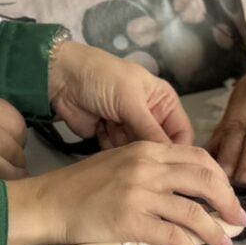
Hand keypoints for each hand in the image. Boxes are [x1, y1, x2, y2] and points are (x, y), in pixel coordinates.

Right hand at [6, 141, 245, 244]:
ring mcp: (138, 194)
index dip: (221, 177)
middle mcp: (146, 167)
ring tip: (223, 242)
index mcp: (146, 149)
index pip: (198, 156)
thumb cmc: (82, 186)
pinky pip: (170, 234)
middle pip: (204, 180)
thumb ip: (153, 167)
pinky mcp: (129, 220)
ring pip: (192, 211)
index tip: (228, 195)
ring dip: (214, 230)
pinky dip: (186, 244)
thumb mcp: (120, 161)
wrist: (49, 202)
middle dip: (228, 202)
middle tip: (238, 220)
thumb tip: (187, 187)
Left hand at [47, 39, 192, 145]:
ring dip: (123, 143)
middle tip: (128, 138)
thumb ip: (151, 130)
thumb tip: (172, 158)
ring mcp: (129, 128)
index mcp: (163, 102)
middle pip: (158, 147)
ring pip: (137, 153)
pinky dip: (109, 145)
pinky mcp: (110, 138)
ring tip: (110, 124)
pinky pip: (118, 154)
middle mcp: (150, 117)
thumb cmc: (103, 79)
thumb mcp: (131, 101)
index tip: (167, 164)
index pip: (182, 134)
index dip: (178, 150)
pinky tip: (99, 127)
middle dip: (144, 147)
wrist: (63, 79)